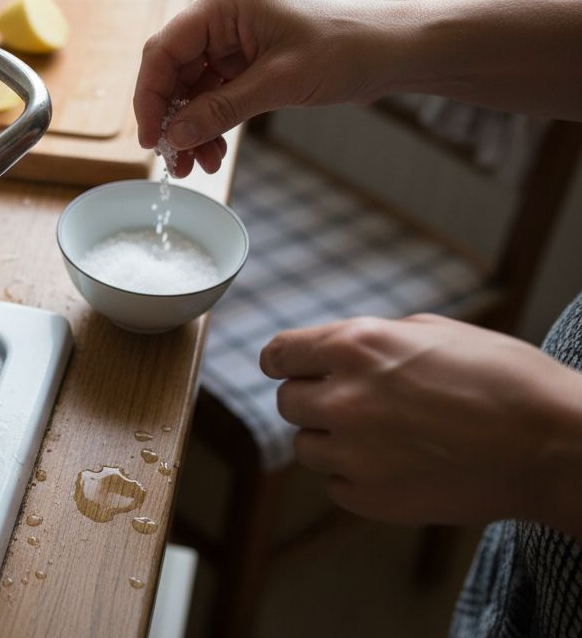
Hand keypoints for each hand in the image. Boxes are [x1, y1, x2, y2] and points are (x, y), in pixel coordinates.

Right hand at [134, 0, 400, 175]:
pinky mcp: (247, 61)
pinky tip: (213, 151)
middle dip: (172, 118)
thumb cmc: (347, 48)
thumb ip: (220, 109)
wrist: (393, 50)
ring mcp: (233, 40)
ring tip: (196, 165)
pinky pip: (214, 95)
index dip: (150, 96)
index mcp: (223, 4)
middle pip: (173, 71)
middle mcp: (221, 17)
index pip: (164, 50)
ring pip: (192, 88)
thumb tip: (174, 136)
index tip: (151, 138)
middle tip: (172, 160)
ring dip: (191, 127)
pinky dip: (211, 123)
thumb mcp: (279, 83)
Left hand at [261, 314, 581, 532]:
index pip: (277, 354)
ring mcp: (355, 454)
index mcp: (357, 346)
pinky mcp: (371, 499)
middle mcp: (345, 398)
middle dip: (312, 399)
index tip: (291, 368)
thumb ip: (371, 340)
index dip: (284, 361)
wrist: (553, 445)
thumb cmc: (505, 380)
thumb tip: (335, 352)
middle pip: (286, 402)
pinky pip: (336, 486)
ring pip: (306, 447)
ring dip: (331, 440)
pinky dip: (356, 478)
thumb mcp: (433, 331)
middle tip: (352, 402)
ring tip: (382, 436)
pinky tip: (397, 465)